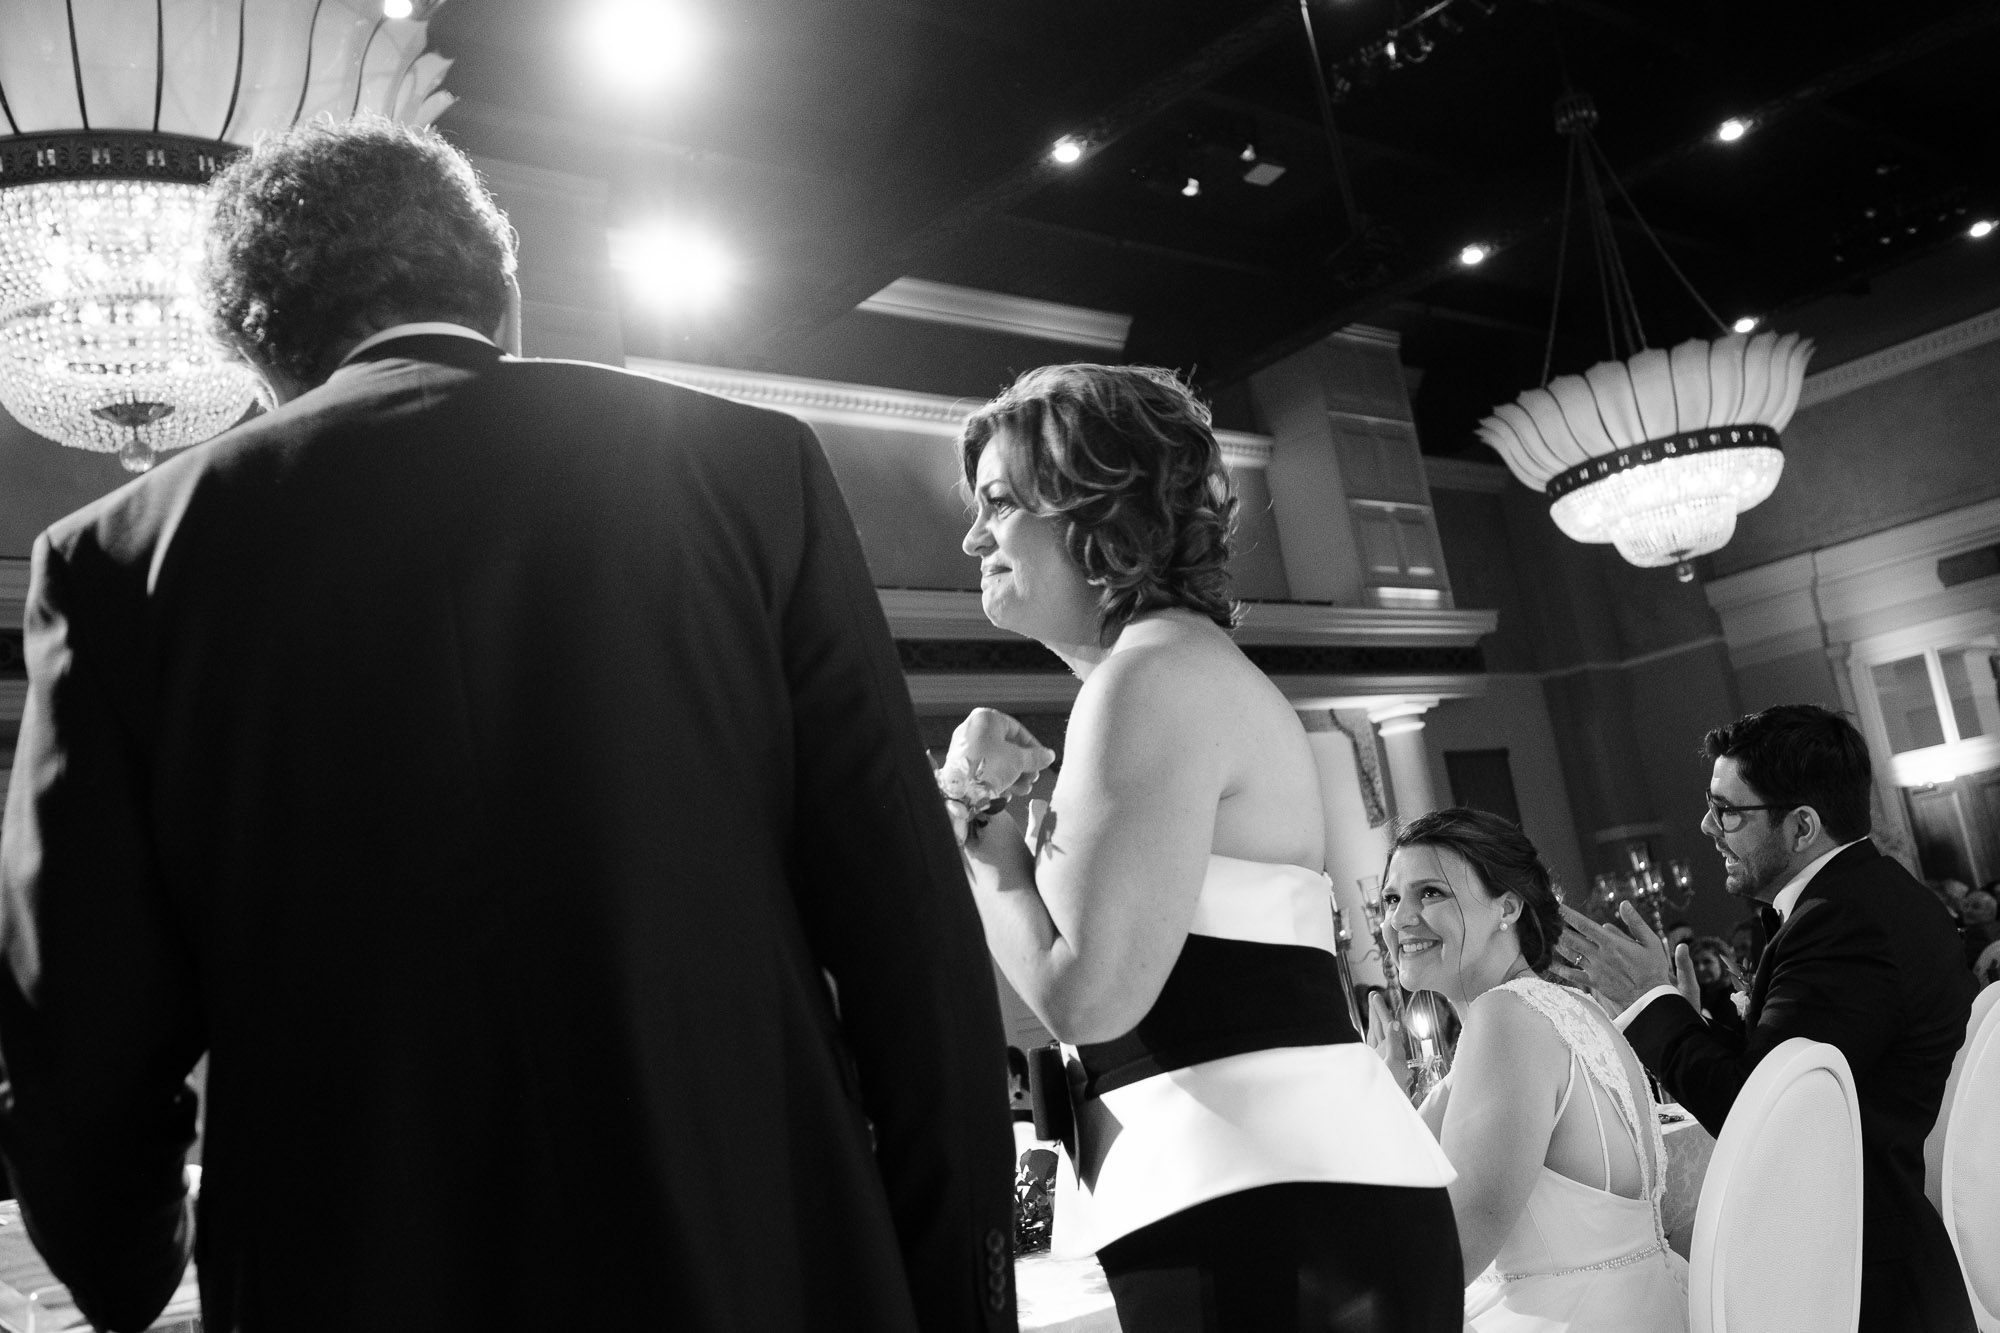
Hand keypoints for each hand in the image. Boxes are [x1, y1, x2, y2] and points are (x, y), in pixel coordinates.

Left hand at [945, 708, 1055, 798]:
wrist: (961, 790)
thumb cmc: (989, 767)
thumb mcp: (1019, 760)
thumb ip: (1036, 757)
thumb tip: (1049, 756)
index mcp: (986, 718)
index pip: (1016, 729)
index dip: (1033, 746)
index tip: (1042, 759)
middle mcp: (972, 729)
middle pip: (1007, 747)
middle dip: (1023, 766)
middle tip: (1033, 777)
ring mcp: (964, 747)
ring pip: (996, 760)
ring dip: (1014, 776)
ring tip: (1023, 789)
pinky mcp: (959, 764)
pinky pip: (984, 769)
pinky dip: (998, 779)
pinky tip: (1009, 793)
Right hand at [1366, 991, 1412, 1094]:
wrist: (1381, 1108)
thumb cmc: (1391, 1089)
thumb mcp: (1394, 1065)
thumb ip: (1394, 1044)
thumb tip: (1395, 1023)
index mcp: (1393, 1051)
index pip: (1387, 1026)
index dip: (1382, 1011)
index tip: (1376, 997)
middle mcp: (1385, 1052)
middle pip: (1381, 1027)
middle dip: (1378, 1011)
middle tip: (1373, 995)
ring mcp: (1377, 1058)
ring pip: (1375, 1033)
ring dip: (1374, 1019)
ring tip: (1371, 1004)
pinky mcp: (1369, 1064)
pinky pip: (1369, 1044)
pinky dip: (1369, 1033)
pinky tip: (1370, 1028)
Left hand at [1551, 902, 1693, 1015]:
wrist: (1652, 999)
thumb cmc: (1654, 969)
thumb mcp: (1651, 942)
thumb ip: (1636, 922)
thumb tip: (1624, 904)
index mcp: (1612, 943)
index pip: (1584, 925)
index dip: (1568, 914)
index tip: (1556, 905)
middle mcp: (1600, 955)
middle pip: (1571, 938)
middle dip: (1556, 927)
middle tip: (1543, 917)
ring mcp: (1595, 969)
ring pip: (1569, 954)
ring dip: (1555, 944)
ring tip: (1542, 933)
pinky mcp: (1594, 983)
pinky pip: (1572, 975)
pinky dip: (1559, 968)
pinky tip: (1547, 962)